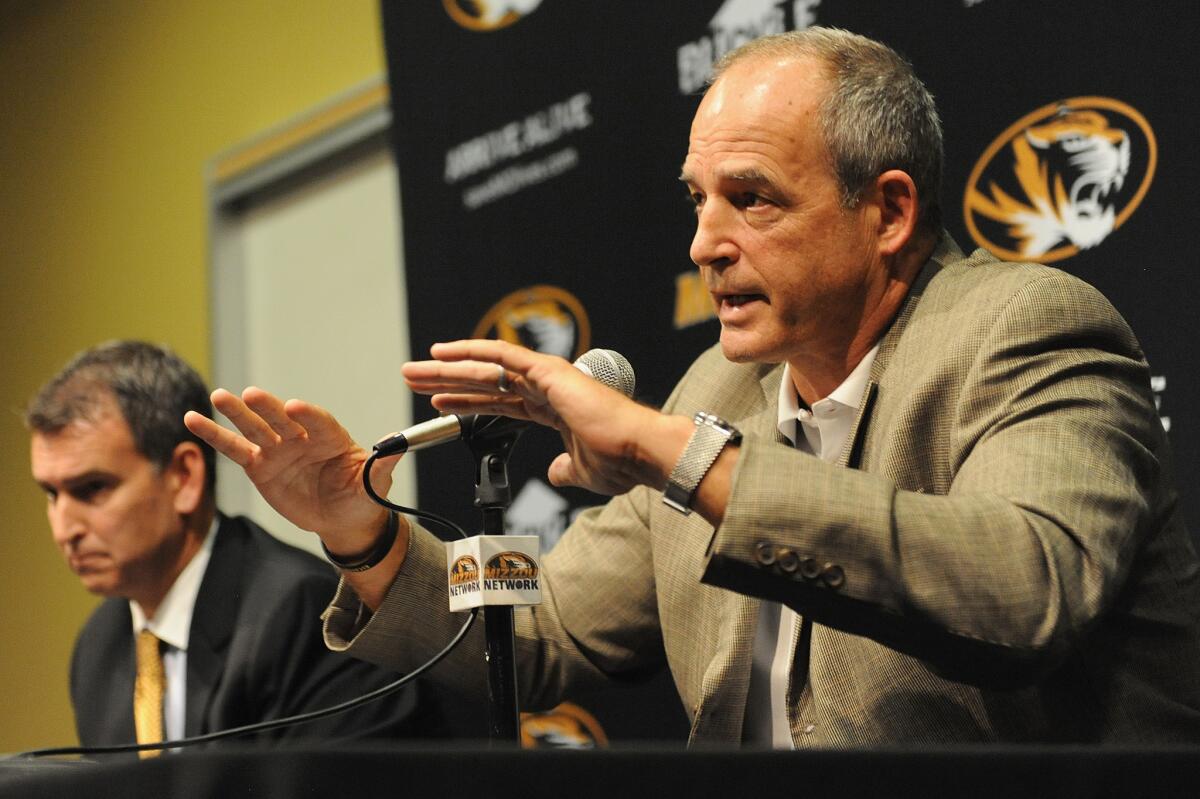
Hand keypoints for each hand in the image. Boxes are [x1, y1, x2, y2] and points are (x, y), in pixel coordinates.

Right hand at [183, 387, 397, 554]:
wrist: (343, 518)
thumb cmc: (362, 496)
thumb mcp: (375, 484)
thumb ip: (381, 465)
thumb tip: (398, 443)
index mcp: (332, 437)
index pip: (318, 421)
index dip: (307, 414)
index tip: (294, 407)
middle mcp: (302, 437)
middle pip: (281, 419)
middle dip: (266, 408)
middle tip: (249, 395)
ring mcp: (278, 449)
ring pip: (254, 428)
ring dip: (235, 413)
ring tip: (217, 396)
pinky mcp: (259, 466)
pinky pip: (234, 449)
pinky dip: (214, 435)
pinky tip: (193, 419)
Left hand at [402, 339, 687, 495]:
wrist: (639, 452)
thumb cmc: (620, 462)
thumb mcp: (581, 472)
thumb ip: (564, 470)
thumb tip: (554, 474)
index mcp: (553, 409)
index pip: (500, 402)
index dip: (467, 401)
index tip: (439, 402)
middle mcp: (547, 388)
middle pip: (485, 382)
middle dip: (447, 380)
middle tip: (413, 377)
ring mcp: (546, 377)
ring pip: (486, 368)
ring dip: (447, 367)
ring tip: (414, 368)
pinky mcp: (548, 372)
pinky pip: (502, 357)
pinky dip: (471, 352)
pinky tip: (443, 352)